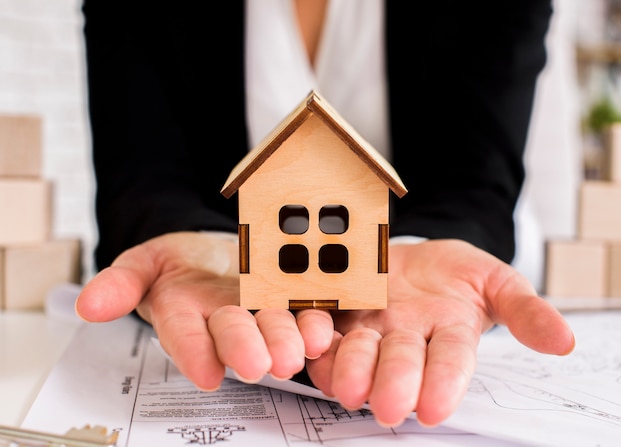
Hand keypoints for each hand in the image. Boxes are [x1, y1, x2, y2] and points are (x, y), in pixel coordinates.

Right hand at [75, 232, 333, 389]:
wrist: (219, 252)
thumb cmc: (180, 261)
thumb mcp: (144, 261)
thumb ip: (122, 281)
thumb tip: (90, 304)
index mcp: (186, 314)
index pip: (185, 336)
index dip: (195, 353)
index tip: (206, 374)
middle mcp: (226, 320)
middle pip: (236, 335)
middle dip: (248, 348)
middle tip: (262, 363)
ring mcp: (262, 312)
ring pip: (275, 326)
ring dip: (288, 338)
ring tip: (301, 349)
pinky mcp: (293, 300)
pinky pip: (307, 310)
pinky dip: (317, 322)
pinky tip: (327, 329)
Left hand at [304, 239, 575, 427]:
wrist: (413, 254)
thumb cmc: (457, 273)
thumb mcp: (498, 281)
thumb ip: (524, 309)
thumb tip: (562, 340)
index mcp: (448, 332)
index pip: (451, 360)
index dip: (444, 383)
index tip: (434, 407)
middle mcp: (405, 336)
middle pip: (400, 360)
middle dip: (395, 382)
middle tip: (388, 406)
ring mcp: (369, 324)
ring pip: (358, 349)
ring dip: (350, 367)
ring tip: (346, 385)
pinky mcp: (337, 308)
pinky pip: (324, 325)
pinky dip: (317, 338)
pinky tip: (311, 345)